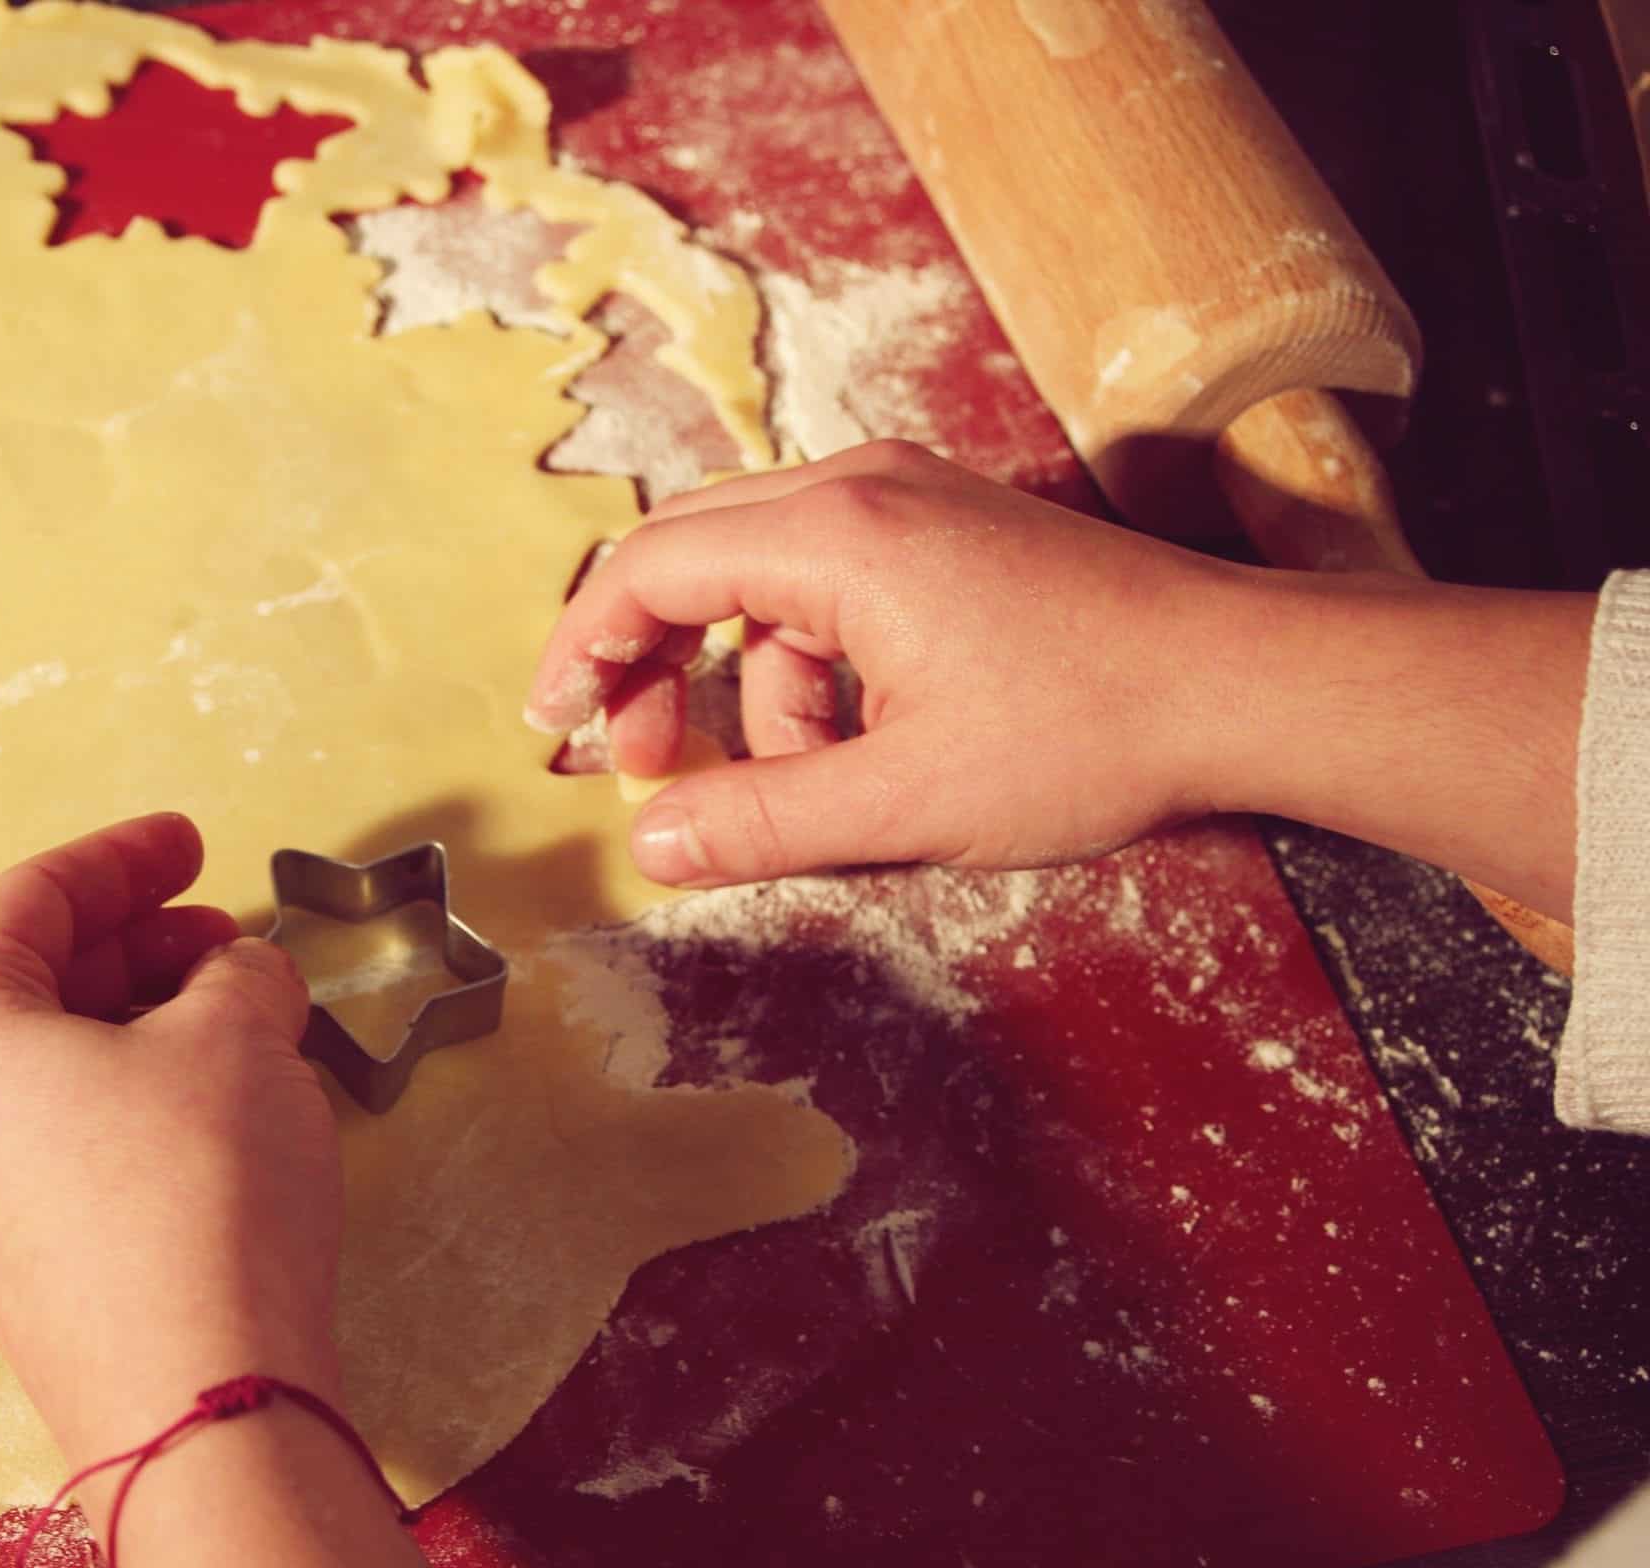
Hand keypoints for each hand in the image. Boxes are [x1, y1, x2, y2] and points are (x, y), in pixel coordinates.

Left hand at [0, 813, 340, 1464]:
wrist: (198, 1400)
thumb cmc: (197, 1192)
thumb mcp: (240, 1034)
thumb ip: (239, 972)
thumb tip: (241, 976)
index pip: (27, 901)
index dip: (123, 859)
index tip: (190, 844)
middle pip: (28, 985)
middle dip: (137, 947)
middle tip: (227, 938)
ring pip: (46, 1072)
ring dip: (141, 1026)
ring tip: (243, 1022)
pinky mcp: (6, 1274)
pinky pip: (57, 1148)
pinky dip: (129, 1101)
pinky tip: (215, 1107)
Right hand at [527, 440, 1272, 885]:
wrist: (1248, 686)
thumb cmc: (1090, 731)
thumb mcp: (905, 799)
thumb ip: (760, 822)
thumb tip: (648, 845)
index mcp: (835, 534)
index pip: (647, 568)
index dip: (582, 652)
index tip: (555, 732)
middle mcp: (863, 487)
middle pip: (690, 551)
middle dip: (649, 662)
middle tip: (642, 760)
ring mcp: (913, 499)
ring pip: (762, 577)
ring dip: (749, 683)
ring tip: (797, 786)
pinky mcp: (951, 531)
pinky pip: (832, 584)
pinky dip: (814, 666)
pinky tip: (862, 748)